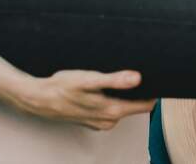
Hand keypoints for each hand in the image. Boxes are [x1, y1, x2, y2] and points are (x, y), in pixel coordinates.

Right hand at [11, 70, 155, 130]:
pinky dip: (112, 98)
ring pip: (124, 107)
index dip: (154, 90)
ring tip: (121, 77)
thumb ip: (114, 80)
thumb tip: (138, 78)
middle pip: (137, 105)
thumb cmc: (62, 87)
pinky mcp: (93, 120)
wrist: (38, 99)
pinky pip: (111, 109)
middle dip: (140, 91)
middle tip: (140, 71)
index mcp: (113, 112)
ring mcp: (101, 122)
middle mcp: (110, 121)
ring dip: (125, 94)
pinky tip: (105, 88)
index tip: (157, 76)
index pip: (147, 104)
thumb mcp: (89, 80)